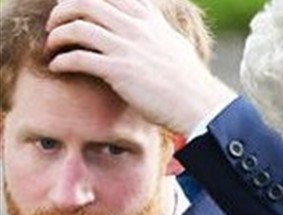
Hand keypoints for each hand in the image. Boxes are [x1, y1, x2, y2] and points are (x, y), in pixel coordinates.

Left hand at [45, 0, 235, 133]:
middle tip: (55, 25)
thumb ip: (156, 30)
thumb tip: (150, 24)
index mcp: (149, 20)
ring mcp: (127, 48)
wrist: (200, 106)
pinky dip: (62, 61)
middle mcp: (136, 28)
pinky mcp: (119, 71)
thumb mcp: (175, 44)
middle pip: (86, 2)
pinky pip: (78, 58)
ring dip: (57, 35)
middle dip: (63, 11)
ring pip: (77, 26)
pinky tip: (58, 67)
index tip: (74, 9)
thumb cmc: (190, 82)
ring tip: (53, 46)